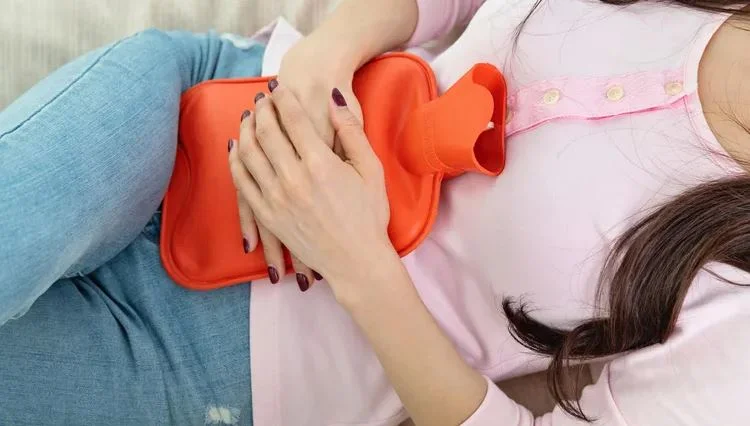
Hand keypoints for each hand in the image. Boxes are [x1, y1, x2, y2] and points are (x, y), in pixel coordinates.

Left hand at [235, 35, 362, 289]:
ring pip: (249, 153)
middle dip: (262, 109)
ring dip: (245, 129)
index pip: (292, 118)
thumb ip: (351, 132)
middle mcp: (293, 178)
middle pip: (266, 131)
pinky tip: (236, 147)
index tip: (278, 86)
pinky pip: (242, 181)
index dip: (283, 97)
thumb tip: (334, 98)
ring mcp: (276, 198)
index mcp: (320, 163)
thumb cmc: (369, 216)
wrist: (357, 262)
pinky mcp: (267, 215)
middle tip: (261, 98)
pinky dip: (235, 159)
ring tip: (248, 117)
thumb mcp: (371, 170)